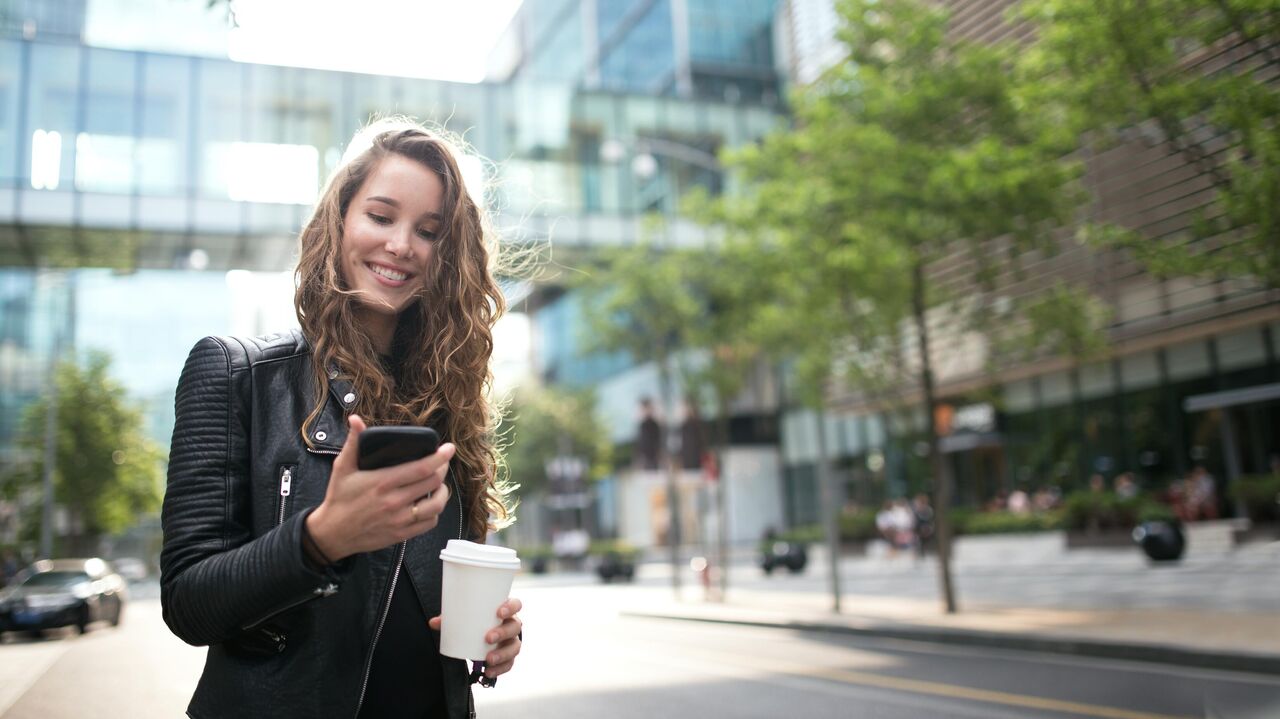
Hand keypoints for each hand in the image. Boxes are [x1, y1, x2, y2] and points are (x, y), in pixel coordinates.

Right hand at [307, 415, 454, 560]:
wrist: (332, 533)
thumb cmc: (339, 498)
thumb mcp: (342, 467)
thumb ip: (353, 443)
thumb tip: (355, 419)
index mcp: (383, 482)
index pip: (421, 468)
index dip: (439, 457)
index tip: (449, 449)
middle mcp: (394, 501)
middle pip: (432, 483)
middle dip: (442, 470)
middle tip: (441, 463)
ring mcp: (399, 520)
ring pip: (436, 506)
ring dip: (442, 493)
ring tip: (438, 484)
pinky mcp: (401, 534)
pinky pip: (429, 523)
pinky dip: (434, 512)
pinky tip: (429, 504)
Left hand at [428, 597, 522, 678]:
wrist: (481, 635)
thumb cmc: (475, 621)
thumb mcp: (464, 617)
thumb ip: (450, 619)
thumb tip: (433, 623)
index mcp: (505, 610)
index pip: (516, 604)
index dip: (511, 607)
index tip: (499, 612)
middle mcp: (512, 625)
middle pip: (515, 627)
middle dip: (503, 633)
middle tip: (488, 638)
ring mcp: (512, 641)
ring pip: (514, 647)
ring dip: (503, 654)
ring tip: (488, 659)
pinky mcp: (509, 657)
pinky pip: (509, 664)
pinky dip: (500, 669)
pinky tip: (489, 672)